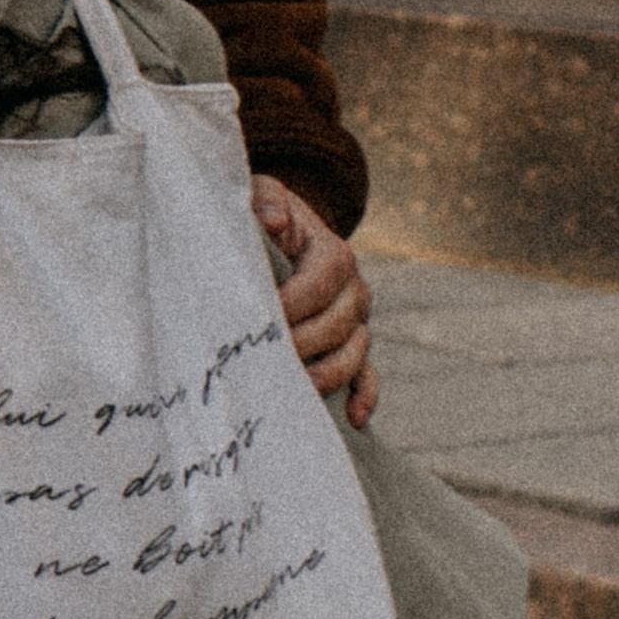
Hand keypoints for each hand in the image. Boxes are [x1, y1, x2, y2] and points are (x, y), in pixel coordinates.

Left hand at [253, 176, 376, 427]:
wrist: (280, 232)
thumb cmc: (262, 217)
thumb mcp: (258, 197)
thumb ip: (264, 201)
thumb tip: (275, 221)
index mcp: (333, 254)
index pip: (317, 285)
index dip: (287, 306)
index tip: (250, 321)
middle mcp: (353, 290)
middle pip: (336, 326)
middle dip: (300, 345)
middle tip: (260, 360)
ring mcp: (357, 322)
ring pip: (354, 355)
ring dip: (326, 376)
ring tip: (295, 390)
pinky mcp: (353, 346)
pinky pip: (368, 375)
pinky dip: (365, 397)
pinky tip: (355, 420)